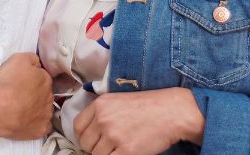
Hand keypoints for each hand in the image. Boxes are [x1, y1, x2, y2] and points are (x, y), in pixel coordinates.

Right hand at [0, 52, 53, 139]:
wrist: (2, 109)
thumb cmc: (9, 84)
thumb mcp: (18, 59)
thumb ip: (31, 58)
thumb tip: (37, 62)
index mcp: (45, 80)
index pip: (43, 77)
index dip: (33, 78)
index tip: (23, 81)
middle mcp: (49, 97)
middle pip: (45, 94)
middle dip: (36, 94)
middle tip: (21, 94)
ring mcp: (46, 115)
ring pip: (45, 110)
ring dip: (37, 109)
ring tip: (22, 109)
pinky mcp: (41, 130)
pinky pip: (43, 126)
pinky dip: (36, 124)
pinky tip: (27, 122)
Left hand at [74, 88, 204, 154]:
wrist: (171, 112)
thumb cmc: (148, 106)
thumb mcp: (117, 100)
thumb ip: (101, 112)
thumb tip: (89, 131)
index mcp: (99, 105)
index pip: (78, 126)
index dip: (83, 136)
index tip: (90, 140)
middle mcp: (103, 119)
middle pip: (85, 142)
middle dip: (94, 147)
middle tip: (107, 146)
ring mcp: (114, 135)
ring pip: (97, 154)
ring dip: (106, 154)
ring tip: (119, 148)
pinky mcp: (126, 150)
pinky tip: (125, 152)